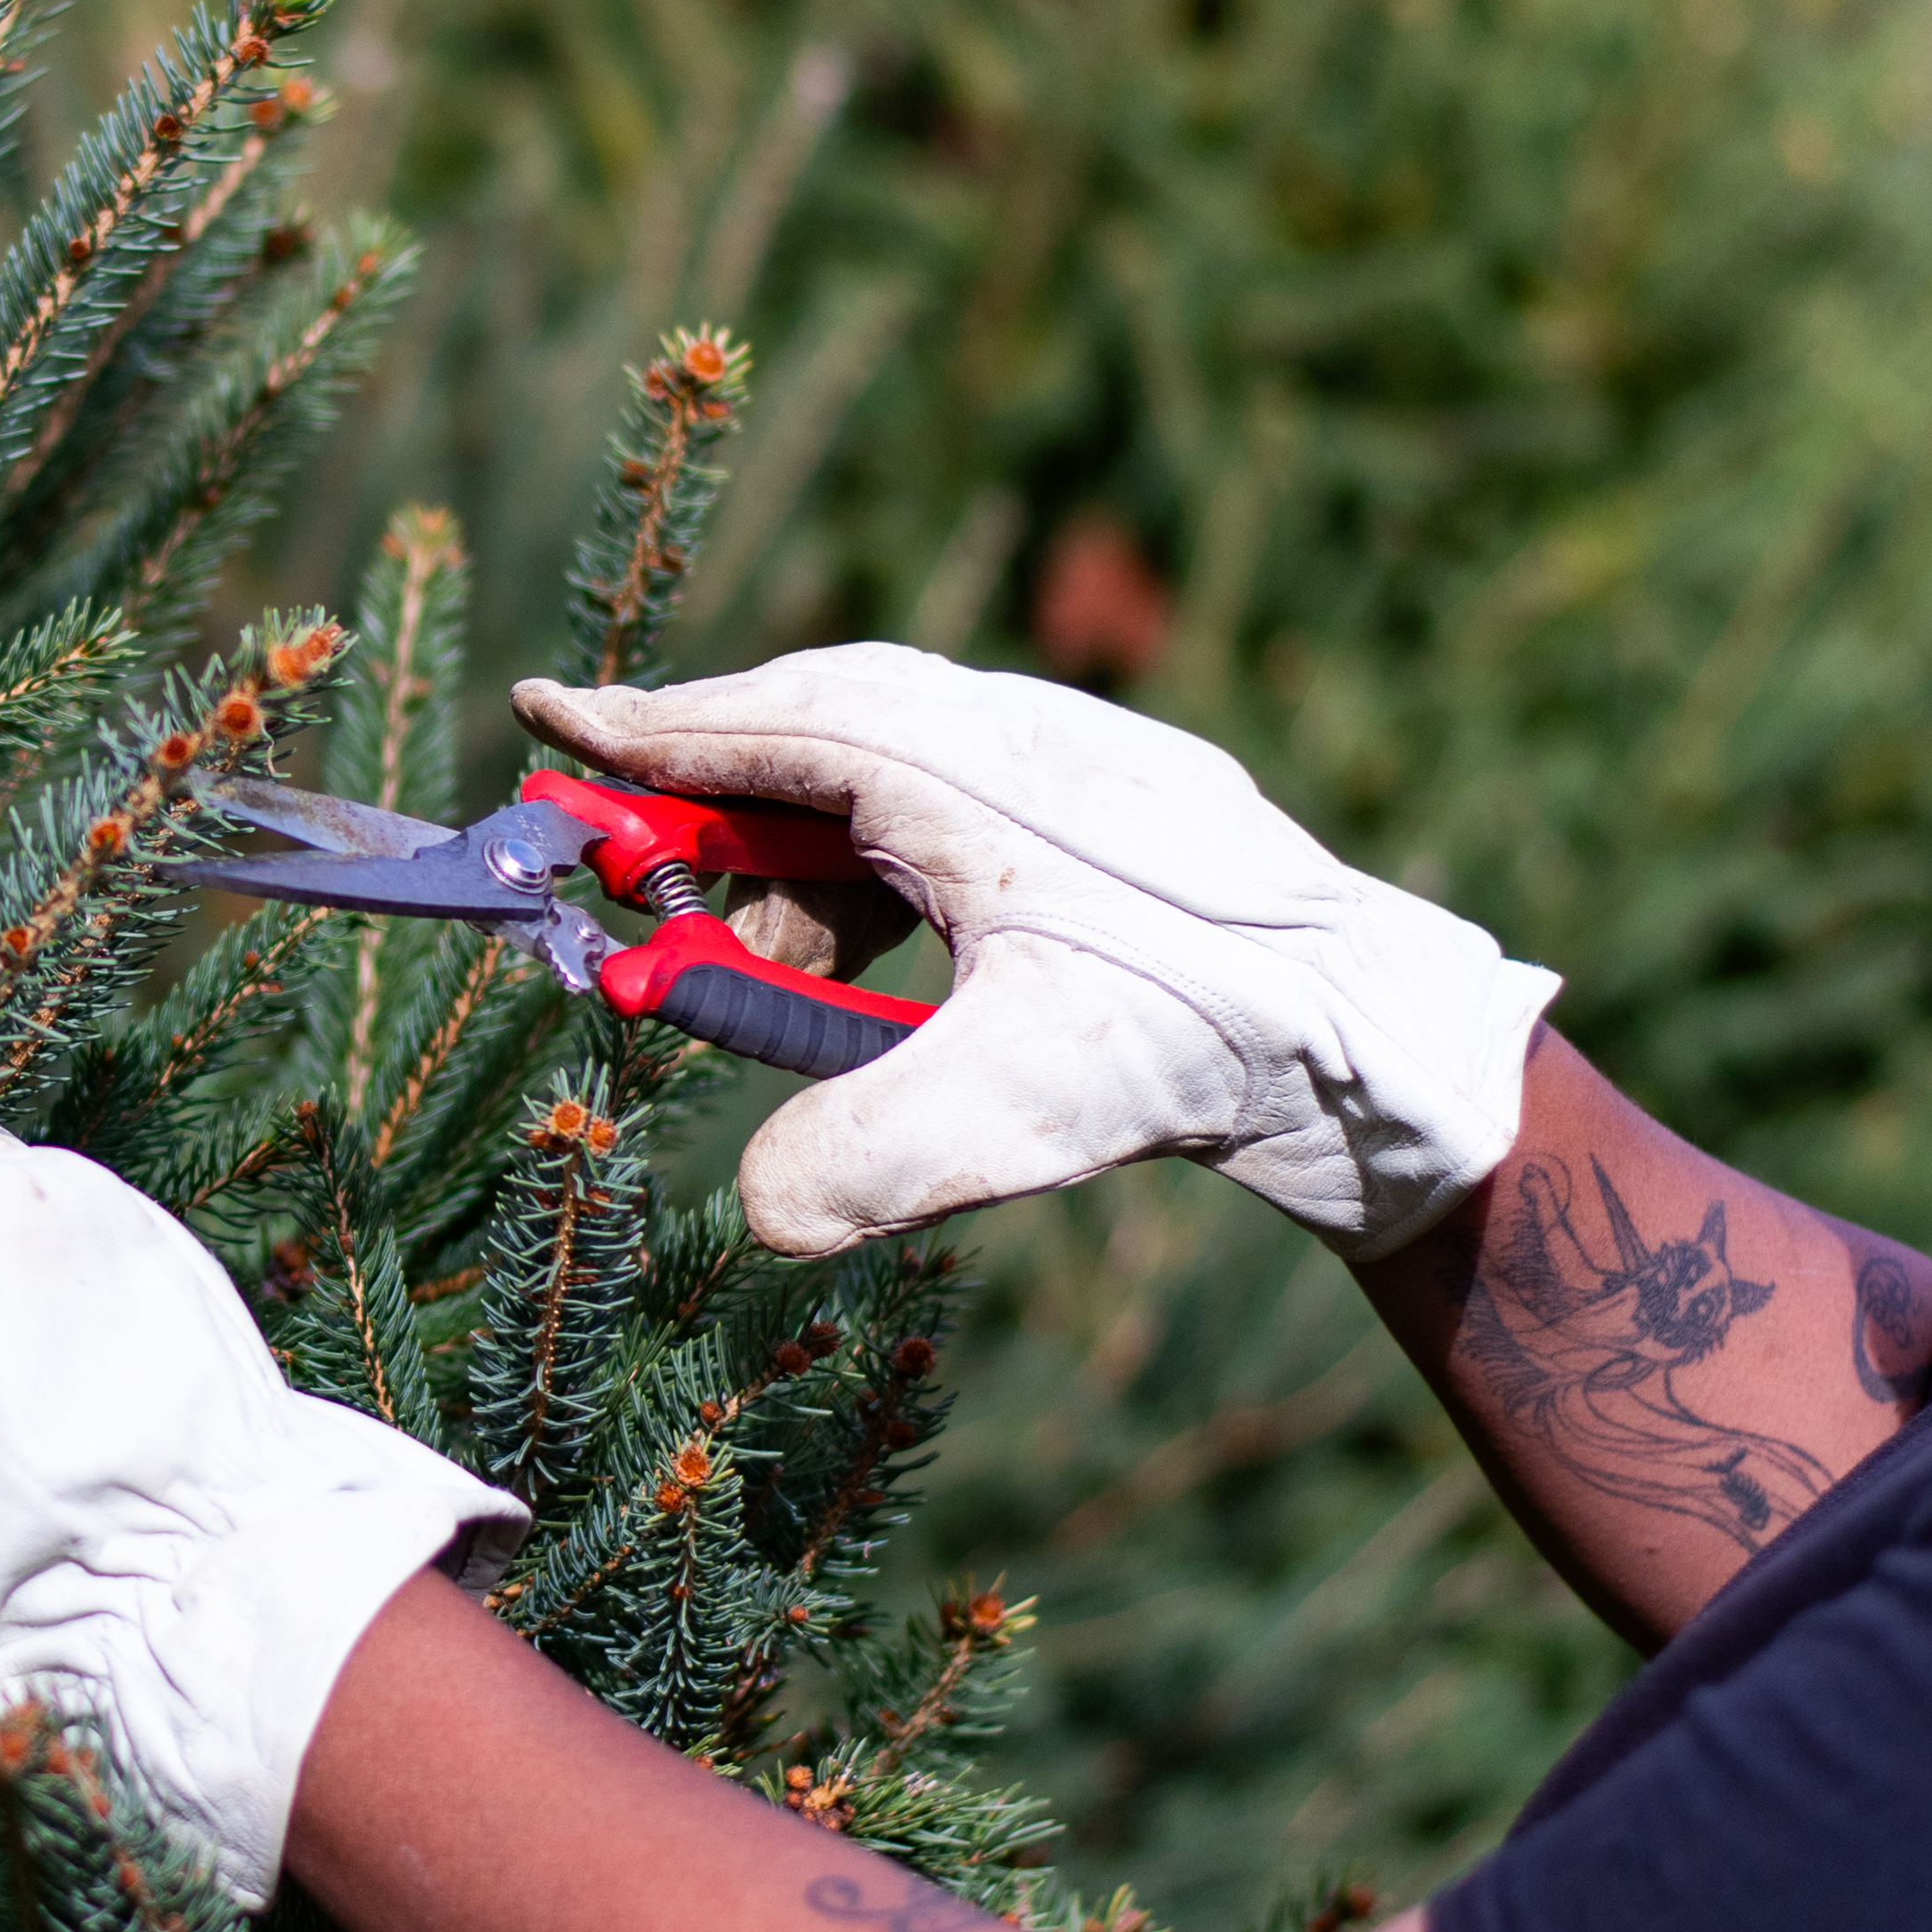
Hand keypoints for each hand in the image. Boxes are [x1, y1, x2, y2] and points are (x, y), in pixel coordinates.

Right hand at [514, 648, 1554, 1259]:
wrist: (1390, 1032)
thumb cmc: (1203, 1045)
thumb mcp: (1020, 1110)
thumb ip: (866, 1155)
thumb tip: (754, 1216)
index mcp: (957, 765)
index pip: (760, 725)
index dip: (640, 730)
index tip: (541, 715)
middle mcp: (1003, 732)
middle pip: (806, 729)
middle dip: (711, 810)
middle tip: (642, 894)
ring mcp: (1064, 760)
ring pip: (877, 772)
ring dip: (804, 871)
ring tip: (781, 987)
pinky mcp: (1108, 807)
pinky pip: (946, 803)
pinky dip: (881, 877)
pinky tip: (892, 974)